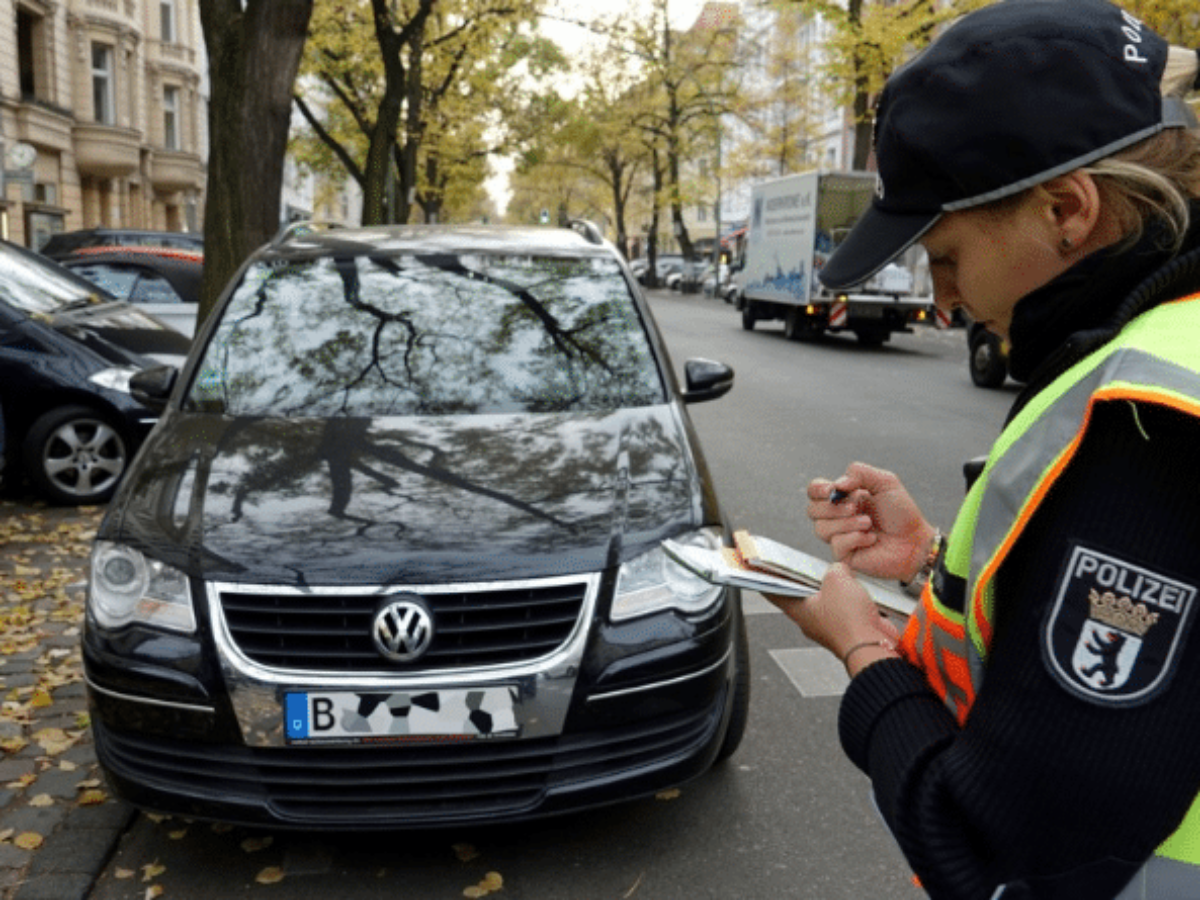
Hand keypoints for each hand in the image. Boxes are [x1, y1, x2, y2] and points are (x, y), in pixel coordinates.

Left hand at [766, 563, 900, 673]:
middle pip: (802, 595)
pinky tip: (857, 590)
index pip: (775, 592)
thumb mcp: (837, 578)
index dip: (768, 579)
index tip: (761, 570)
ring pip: (826, 603)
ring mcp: (828, 627)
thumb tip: (841, 570)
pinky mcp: (847, 631)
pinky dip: (849, 600)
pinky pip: (844, 611)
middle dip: (806, 579)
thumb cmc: (850, 621)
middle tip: (806, 565)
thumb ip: (835, 568)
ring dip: (832, 589)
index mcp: (798, 610)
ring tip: (839, 575)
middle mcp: (810, 621)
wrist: (873, 646)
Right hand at [806, 462, 936, 582]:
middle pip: (812, 510)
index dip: (818, 490)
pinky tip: (871, 538)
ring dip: (847, 523)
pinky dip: (855, 538)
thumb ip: (860, 472)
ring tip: (868, 523)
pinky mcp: (844, 554)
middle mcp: (838, 517)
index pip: (815, 491)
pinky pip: (836, 544)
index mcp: (844, 497)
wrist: (914, 541)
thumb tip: (837, 484)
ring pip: (821, 528)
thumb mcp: (885, 482)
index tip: (832, 491)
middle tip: (856, 507)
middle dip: (833, 508)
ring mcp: (839, 536)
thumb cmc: (902, 514)